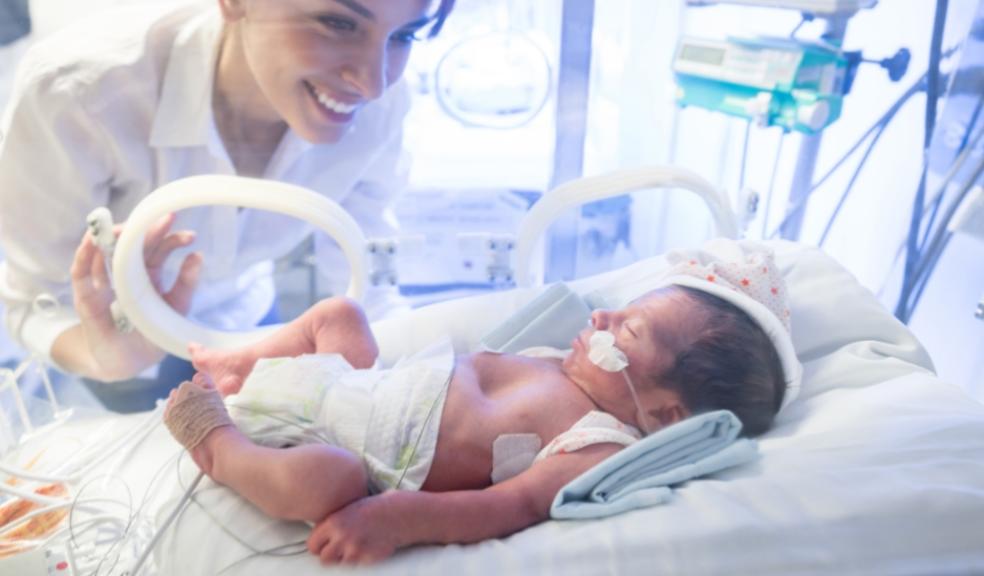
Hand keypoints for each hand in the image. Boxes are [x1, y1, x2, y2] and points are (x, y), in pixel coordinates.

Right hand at [69, 212, 201, 379]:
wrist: (127, 362)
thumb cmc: (152, 334)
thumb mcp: (174, 308)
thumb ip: (185, 285)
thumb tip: (198, 255)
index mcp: (148, 274)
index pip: (158, 250)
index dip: (171, 239)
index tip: (190, 236)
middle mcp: (125, 273)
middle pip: (134, 245)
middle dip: (148, 230)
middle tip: (166, 218)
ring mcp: (104, 282)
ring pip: (106, 252)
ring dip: (114, 236)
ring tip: (126, 226)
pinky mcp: (86, 297)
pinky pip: (82, 272)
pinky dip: (84, 256)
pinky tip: (90, 242)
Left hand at [306, 492, 403, 564]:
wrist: (397, 514)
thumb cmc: (371, 508)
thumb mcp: (346, 509)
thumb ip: (330, 524)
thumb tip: (316, 538)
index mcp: (333, 523)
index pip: (312, 545)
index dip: (318, 545)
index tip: (324, 544)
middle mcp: (341, 537)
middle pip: (323, 559)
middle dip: (329, 555)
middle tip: (338, 548)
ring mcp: (355, 550)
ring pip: (339, 564)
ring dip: (344, 558)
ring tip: (355, 546)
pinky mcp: (366, 559)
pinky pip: (355, 566)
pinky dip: (358, 560)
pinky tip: (366, 547)